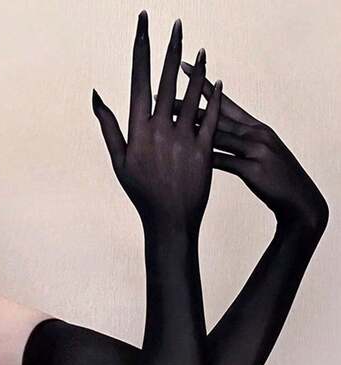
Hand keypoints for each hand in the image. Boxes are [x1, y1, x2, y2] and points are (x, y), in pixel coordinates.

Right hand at [92, 12, 221, 234]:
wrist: (170, 219)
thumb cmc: (142, 191)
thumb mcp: (119, 161)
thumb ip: (109, 126)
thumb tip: (96, 95)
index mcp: (138, 130)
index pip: (139, 79)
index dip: (142, 48)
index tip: (144, 24)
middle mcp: (161, 129)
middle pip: (167, 81)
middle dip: (172, 48)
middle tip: (178, 24)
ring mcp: (184, 139)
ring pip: (192, 95)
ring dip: (197, 69)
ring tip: (200, 47)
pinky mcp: (204, 149)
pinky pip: (211, 118)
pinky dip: (215, 98)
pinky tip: (217, 80)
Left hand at [168, 62, 328, 236]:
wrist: (299, 200)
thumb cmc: (275, 178)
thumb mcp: (257, 155)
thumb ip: (237, 143)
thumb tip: (212, 137)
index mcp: (256, 127)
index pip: (225, 102)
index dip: (204, 85)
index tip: (184, 69)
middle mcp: (256, 133)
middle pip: (216, 115)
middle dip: (188, 104)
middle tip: (162, 94)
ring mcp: (256, 150)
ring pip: (219, 135)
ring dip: (192, 129)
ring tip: (166, 123)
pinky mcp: (254, 169)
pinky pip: (225, 161)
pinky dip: (206, 158)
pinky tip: (186, 157)